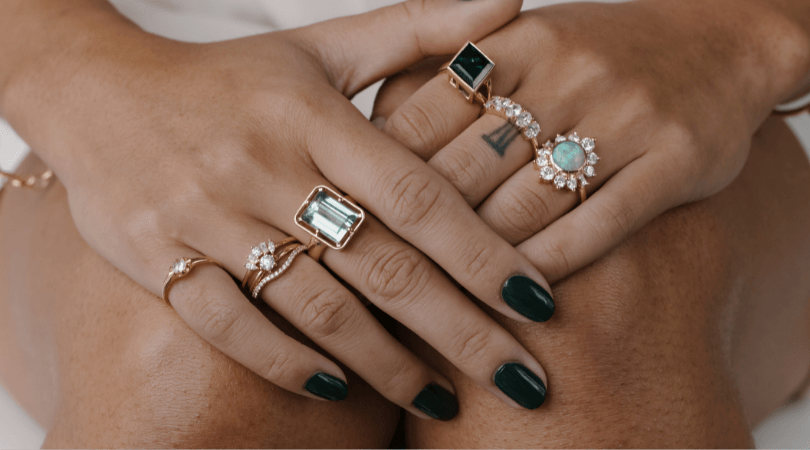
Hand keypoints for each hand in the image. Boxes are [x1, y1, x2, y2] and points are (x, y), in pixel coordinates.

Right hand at [1, 0, 556, 415]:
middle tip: (518, 378)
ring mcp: (207, 217)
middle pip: (380, 264)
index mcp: (312, 116)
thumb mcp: (321, 46)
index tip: (537, 304)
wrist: (97, 92)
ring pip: (313, 305)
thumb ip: (416, 30)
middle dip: (458, 331)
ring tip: (439, 399)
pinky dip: (285, 361)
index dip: (483, 253)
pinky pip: (229, 323)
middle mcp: (263, 166)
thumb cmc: (227, 79)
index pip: (416, 195)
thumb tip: (507, 2)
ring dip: (385, 361)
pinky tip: (337, 386)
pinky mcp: (159, 257)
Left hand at [374, 0, 809, 283]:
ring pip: (527, 204)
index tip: (349, 224)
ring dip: (477, 263)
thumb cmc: (595, 55)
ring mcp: (624, 115)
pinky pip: (598, 224)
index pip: (423, 115)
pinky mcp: (675, 159)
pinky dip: (550, 265)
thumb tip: (368, 140)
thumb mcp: (521, 44)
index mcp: (514, 41)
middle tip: (379, 282)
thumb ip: (449, 83)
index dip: (379, 177)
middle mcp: (567, 73)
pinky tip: (517, 300)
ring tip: (438, 307)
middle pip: (466, 167)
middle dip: (416, 233)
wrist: (717, 41)